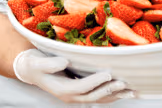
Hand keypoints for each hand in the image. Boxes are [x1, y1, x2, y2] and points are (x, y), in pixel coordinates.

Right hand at [13, 49, 133, 103]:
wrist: (31, 71)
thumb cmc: (35, 65)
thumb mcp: (37, 62)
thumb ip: (49, 64)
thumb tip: (63, 62)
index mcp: (61, 89)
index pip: (81, 87)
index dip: (95, 81)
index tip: (107, 73)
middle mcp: (70, 96)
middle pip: (93, 96)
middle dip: (109, 90)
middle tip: (123, 82)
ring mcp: (76, 96)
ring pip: (99, 99)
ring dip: (115, 95)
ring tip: (130, 91)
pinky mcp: (81, 92)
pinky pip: (98, 96)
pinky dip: (112, 95)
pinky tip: (123, 91)